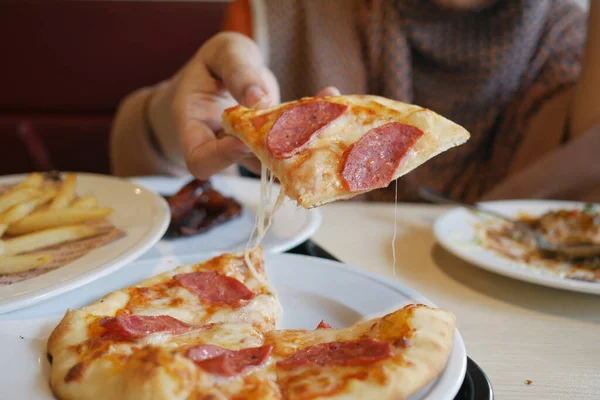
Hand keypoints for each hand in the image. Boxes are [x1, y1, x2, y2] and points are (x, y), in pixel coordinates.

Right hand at [148, 32, 340, 178]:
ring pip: (273, 161)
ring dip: (301, 144)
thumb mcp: (222, 53)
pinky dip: (313, 130)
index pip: (200, 158)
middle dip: (274, 152)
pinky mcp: (272, 147)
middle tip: (299, 131)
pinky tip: (332, 105)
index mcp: (194, 127)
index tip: (243, 140)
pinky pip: (290, 147)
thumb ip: (237, 71)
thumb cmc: (215, 63)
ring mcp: (250, 151)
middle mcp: (221, 147)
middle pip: (243, 164)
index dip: (221, 157)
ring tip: (327, 117)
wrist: (224, 74)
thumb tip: (259, 98)